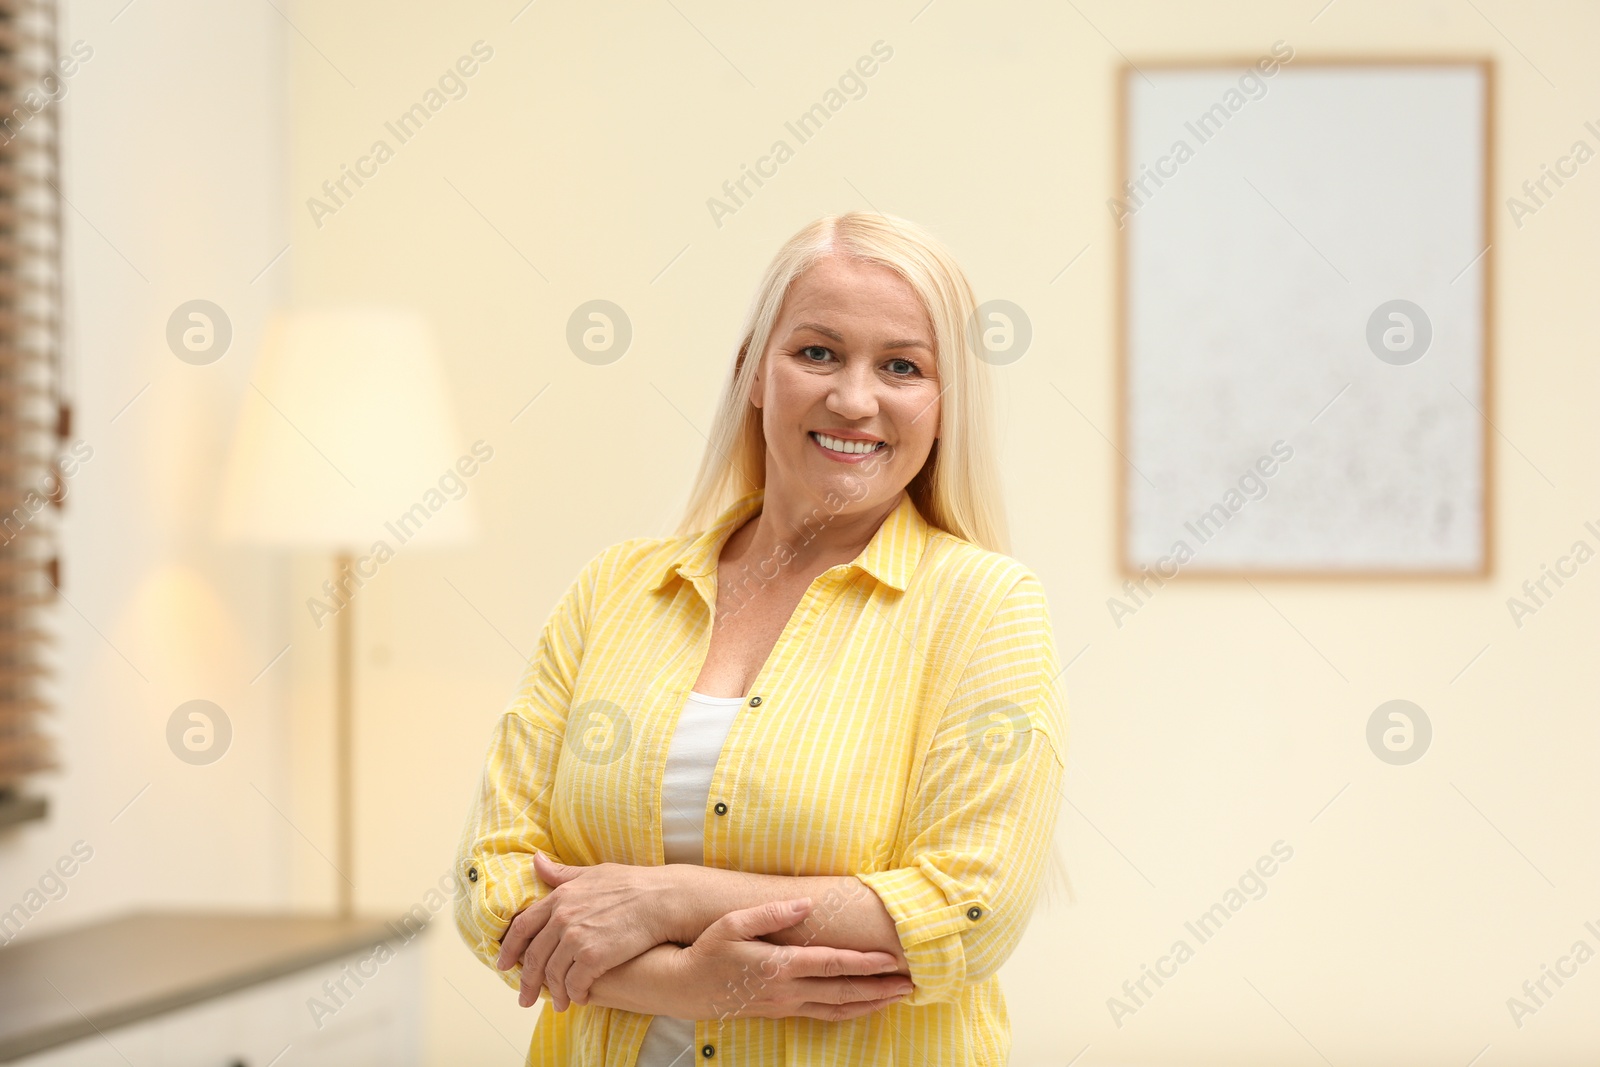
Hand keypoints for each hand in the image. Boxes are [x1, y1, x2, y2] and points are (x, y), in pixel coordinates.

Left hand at [497, 852, 678, 1009]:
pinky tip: (579, 998)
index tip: (505, 965)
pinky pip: (575, 984)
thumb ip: (562, 874)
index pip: (522, 927)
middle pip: (534, 957)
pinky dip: (575, 994)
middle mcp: (562, 918)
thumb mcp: (593, 873)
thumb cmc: (633, 884)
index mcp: (560, 897)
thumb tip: (536, 860)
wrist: (662, 898)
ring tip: (559, 1003)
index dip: (510, 949)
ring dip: (554, 993)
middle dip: (527, 982)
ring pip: (553, 974)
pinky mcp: (594, 957)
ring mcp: (577, 938)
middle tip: (525, 999)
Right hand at [665, 897, 913, 1021]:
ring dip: (870, 1004)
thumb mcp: (733, 923)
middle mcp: (787, 990)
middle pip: (843, 992)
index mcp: (779, 966)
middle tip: (910, 983)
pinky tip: (863, 1006)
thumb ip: (771, 913)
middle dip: (879, 988)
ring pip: (837, 1009)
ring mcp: (785, 1006)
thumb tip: (805, 904)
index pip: (831, 965)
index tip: (891, 960)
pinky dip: (849, 1011)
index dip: (864, 963)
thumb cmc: (708, 950)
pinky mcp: (781, 1013)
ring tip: (897, 997)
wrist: (685, 988)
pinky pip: (823, 1015)